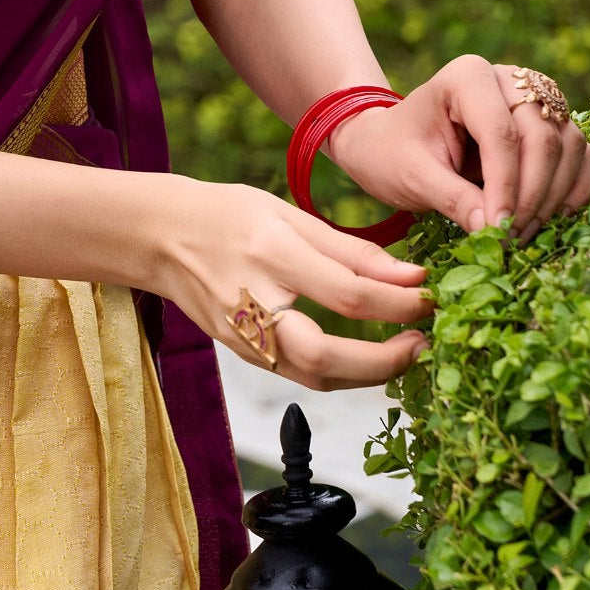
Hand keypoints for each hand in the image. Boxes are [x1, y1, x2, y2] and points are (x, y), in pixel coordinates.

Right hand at [152, 176, 430, 391]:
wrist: (158, 235)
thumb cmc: (225, 214)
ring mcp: (243, 336)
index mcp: (270, 253)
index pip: (347, 292)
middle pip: (325, 356)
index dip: (398, 301)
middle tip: (423, 344)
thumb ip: (350, 249)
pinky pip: (299, 375)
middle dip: (384, 361)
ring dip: (367, 375)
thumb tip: (410, 276)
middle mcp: (253, 302)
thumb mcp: (287, 212)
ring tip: (404, 354)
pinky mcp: (242, 353)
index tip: (431, 296)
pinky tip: (365, 358)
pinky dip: (339, 374)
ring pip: (314, 377)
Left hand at [325, 57, 589, 243]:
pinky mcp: (549, 122)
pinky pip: (579, 153)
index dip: (505, 185)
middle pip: (541, 137)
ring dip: (554, 195)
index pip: (501, 132)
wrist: (392, 144)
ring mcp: (534, 97)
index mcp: (467, 77)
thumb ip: (451, 199)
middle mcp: (508, 78)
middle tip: (511, 238)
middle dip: (531, 194)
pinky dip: (573, 187)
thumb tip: (493, 230)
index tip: (498, 231)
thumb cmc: (394, 154)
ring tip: (523, 234)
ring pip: (567, 144)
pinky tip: (552, 217)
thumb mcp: (411, 176)